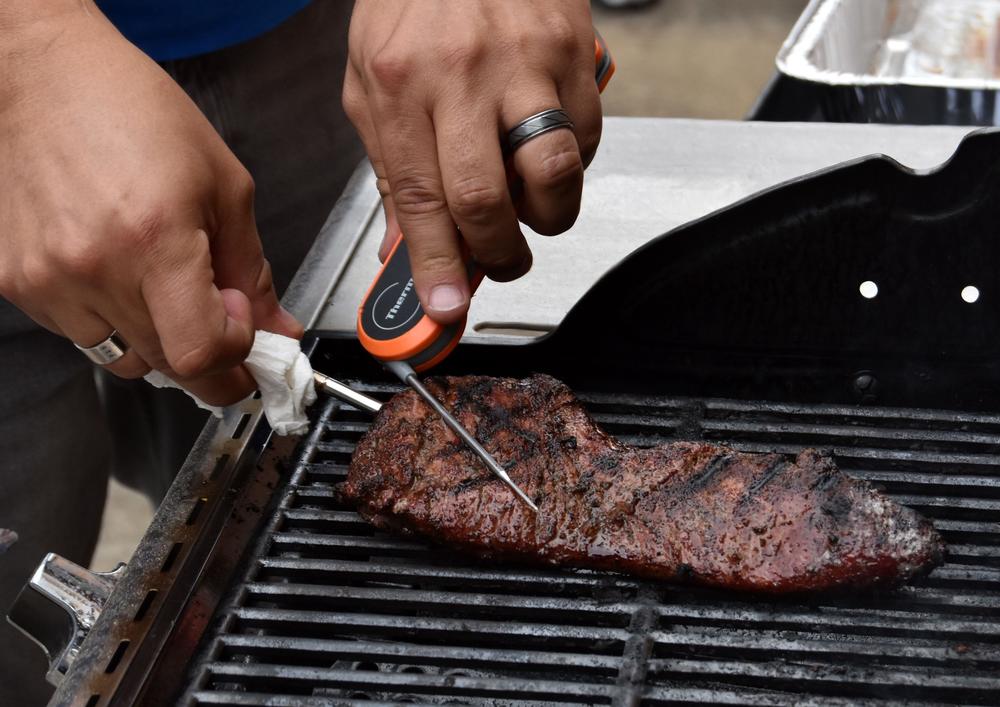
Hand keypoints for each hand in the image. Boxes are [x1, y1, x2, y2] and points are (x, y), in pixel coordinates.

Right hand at [0, 3, 301, 404]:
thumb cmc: (134, 112)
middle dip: (208, 353)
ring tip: (162, 282)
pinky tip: (119, 271)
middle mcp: (92, 266)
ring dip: (158, 339)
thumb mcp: (223, 185)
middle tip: (221, 318)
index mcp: (154, 237)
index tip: (244, 326)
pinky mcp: (14, 282)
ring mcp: (46, 279)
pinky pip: (80, 335)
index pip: (201, 353)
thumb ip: (253, 269)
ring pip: (123, 358)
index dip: (235, 353)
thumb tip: (278, 328)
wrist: (43, 76)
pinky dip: (112, 319)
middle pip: (166, 364)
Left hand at [344, 0, 601, 322]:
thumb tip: (405, 244)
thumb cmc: (414, 2)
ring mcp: (526, 62)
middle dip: (499, 254)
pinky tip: (546, 146)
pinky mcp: (575, 53)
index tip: (445, 307)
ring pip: (555, 172)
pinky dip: (571, 163)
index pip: (419, 199)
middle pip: (487, 199)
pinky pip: (587, 137)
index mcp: (399, 84)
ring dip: (549, 214)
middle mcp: (462, 74)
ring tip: (532, 205)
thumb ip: (388, 165)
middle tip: (501, 262)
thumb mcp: (371, 79)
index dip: (435, 265)